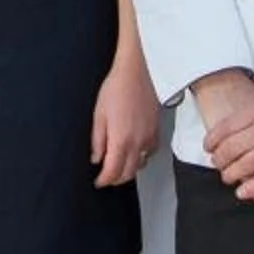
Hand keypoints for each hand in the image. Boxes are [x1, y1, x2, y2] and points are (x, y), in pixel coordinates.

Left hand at [91, 52, 158, 187]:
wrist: (139, 72)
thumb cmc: (118, 88)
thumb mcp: (99, 114)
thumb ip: (98, 140)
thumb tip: (96, 158)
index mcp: (121, 139)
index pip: (113, 171)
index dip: (104, 180)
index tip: (98, 181)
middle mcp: (138, 143)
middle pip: (128, 173)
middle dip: (115, 179)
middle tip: (105, 177)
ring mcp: (149, 138)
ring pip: (140, 165)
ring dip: (128, 170)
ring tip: (117, 165)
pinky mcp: (157, 131)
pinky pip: (149, 153)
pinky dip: (140, 158)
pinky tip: (133, 152)